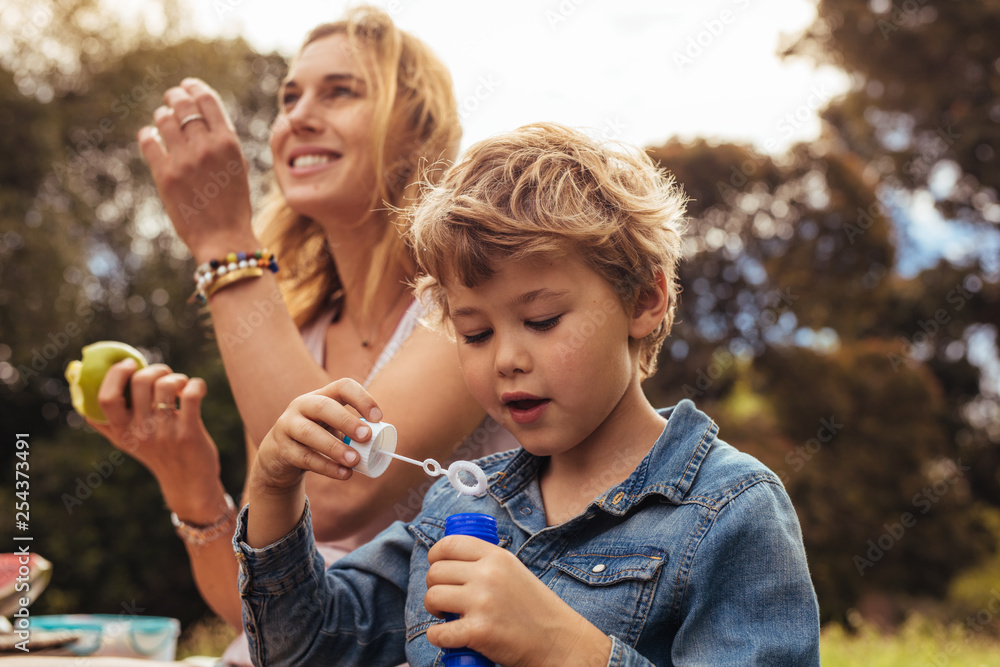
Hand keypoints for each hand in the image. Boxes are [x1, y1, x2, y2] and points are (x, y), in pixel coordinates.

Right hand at [89, 359, 223, 520]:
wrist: (188, 484)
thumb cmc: (159, 454)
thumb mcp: (128, 442)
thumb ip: (110, 421)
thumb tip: (84, 389)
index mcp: (121, 433)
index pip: (105, 399)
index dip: (115, 374)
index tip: (129, 364)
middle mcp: (139, 433)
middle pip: (139, 382)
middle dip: (155, 368)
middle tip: (164, 374)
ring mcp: (164, 434)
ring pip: (166, 385)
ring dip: (177, 377)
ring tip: (182, 385)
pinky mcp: (189, 434)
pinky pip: (191, 395)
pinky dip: (196, 384)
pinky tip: (197, 389)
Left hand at [138, 78, 257, 262]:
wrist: (223, 238)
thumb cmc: (234, 204)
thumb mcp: (238, 167)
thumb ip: (223, 140)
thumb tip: (201, 114)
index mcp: (228, 142)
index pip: (207, 100)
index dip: (194, 87)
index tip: (187, 85)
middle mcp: (206, 147)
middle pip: (183, 105)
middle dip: (175, 96)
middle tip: (172, 97)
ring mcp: (184, 160)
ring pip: (164, 119)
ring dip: (162, 115)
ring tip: (163, 119)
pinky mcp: (165, 175)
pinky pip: (149, 141)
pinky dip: (148, 134)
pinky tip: (151, 136)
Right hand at [249, 379, 383, 494]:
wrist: (278, 455)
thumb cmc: (317, 438)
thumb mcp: (333, 428)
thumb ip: (354, 432)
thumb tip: (383, 444)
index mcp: (322, 395)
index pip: (343, 386)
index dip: (362, 399)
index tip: (378, 418)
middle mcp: (302, 405)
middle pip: (323, 407)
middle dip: (347, 421)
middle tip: (367, 437)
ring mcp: (288, 425)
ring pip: (309, 433)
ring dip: (335, 447)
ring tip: (355, 461)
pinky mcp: (281, 448)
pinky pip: (304, 457)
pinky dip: (326, 467)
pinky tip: (343, 474)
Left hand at [424, 536, 612, 666]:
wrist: (558, 641)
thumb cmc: (535, 608)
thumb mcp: (514, 571)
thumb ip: (488, 564)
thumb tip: (452, 561)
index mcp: (497, 557)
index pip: (450, 544)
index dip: (435, 554)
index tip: (435, 565)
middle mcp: (487, 575)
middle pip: (436, 572)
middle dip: (433, 585)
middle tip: (443, 598)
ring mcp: (482, 603)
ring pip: (433, 598)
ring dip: (432, 609)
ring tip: (445, 615)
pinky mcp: (478, 631)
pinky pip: (439, 633)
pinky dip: (436, 637)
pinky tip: (444, 637)